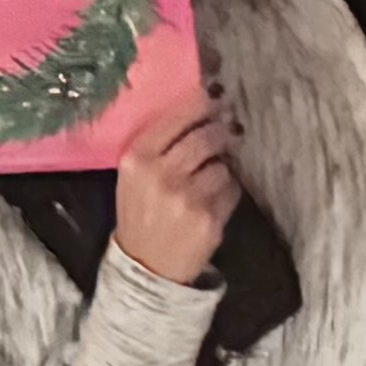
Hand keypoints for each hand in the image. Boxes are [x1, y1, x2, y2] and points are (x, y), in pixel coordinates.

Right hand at [108, 94, 241, 286]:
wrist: (146, 268)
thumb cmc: (139, 213)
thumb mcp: (133, 175)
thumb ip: (157, 145)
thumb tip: (198, 110)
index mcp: (138, 158)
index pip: (176, 119)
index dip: (200, 105)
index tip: (214, 97)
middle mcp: (162, 174)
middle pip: (205, 137)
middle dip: (220, 131)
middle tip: (227, 128)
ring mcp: (187, 198)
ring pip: (222, 165)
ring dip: (221, 168)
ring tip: (209, 179)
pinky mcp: (209, 219)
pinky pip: (231, 190)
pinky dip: (228, 191)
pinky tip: (213, 200)